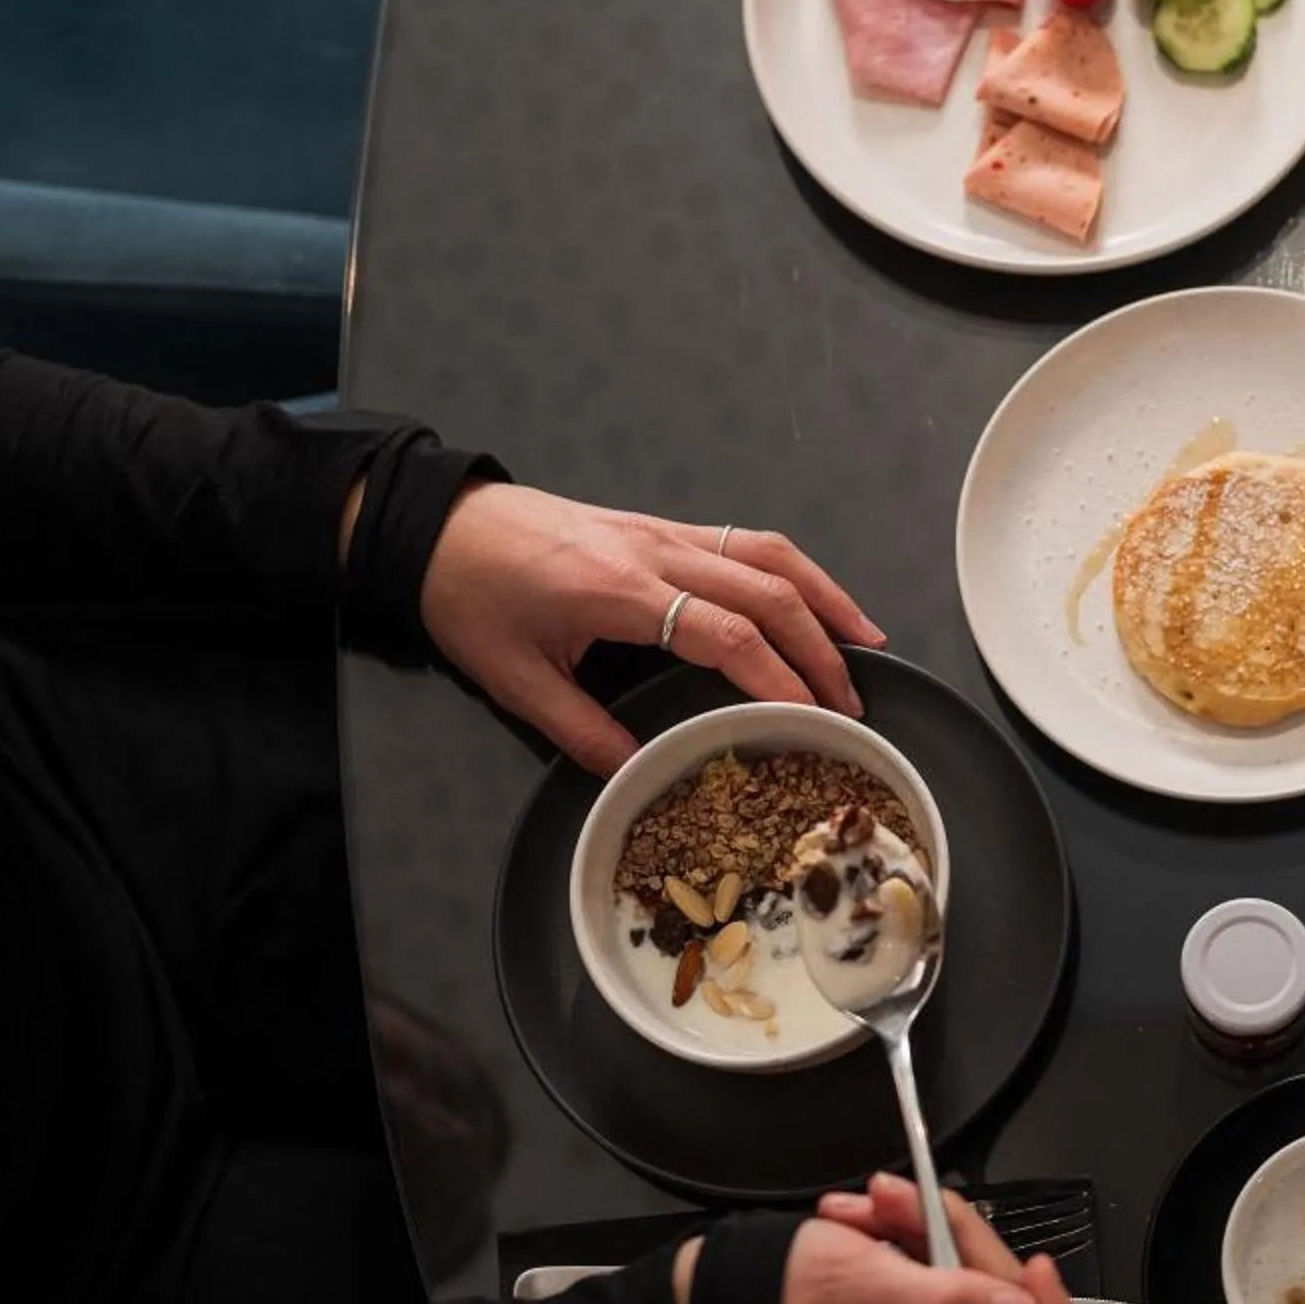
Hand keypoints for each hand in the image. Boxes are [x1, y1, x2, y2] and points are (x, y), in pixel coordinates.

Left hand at [415, 484, 884, 774]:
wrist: (438, 527)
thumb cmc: (470, 595)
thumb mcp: (513, 679)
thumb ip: (579, 730)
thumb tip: (637, 776)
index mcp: (618, 590)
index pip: (723, 632)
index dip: (775, 676)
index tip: (810, 716)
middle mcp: (655, 552)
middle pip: (766, 590)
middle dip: (819, 649)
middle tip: (851, 702)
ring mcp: (664, 532)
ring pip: (768, 554)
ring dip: (825, 598)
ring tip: (866, 642)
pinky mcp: (664, 527)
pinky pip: (747, 541)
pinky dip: (796, 571)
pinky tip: (818, 600)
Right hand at [788, 1172, 1080, 1303]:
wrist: (725, 1299)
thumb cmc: (776, 1302)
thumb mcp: (858, 1286)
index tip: (1035, 1266)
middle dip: (970, 1251)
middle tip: (920, 1200)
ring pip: (980, 1295)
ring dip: (940, 1235)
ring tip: (883, 1203)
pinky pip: (950, 1289)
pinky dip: (925, 1244)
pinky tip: (881, 1220)